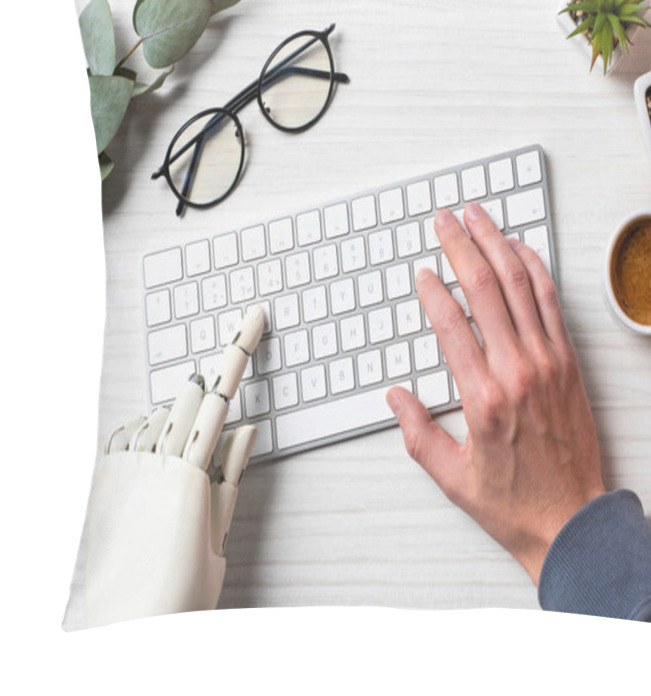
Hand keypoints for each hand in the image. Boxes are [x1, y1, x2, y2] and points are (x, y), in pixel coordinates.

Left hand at [67, 305, 264, 628]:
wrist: (127, 627)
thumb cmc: (182, 587)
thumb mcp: (218, 532)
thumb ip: (232, 472)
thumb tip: (249, 426)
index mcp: (193, 473)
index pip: (223, 396)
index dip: (240, 350)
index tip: (251, 318)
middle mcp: (155, 461)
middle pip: (190, 393)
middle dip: (210, 392)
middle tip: (214, 427)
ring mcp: (124, 467)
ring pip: (159, 411)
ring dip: (178, 419)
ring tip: (183, 468)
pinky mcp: (103, 478)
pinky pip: (127, 431)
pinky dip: (147, 430)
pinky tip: (156, 455)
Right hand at [386, 203, 604, 584]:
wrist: (573, 519)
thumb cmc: (514, 501)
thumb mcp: (451, 476)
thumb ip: (417, 433)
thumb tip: (396, 398)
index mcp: (483, 398)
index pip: (451, 324)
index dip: (432, 291)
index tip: (422, 274)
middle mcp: (517, 371)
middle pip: (484, 290)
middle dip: (460, 246)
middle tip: (444, 220)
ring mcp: (548, 362)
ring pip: (520, 285)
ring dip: (497, 245)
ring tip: (479, 217)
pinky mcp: (568, 363)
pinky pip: (551, 302)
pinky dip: (535, 269)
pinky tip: (520, 249)